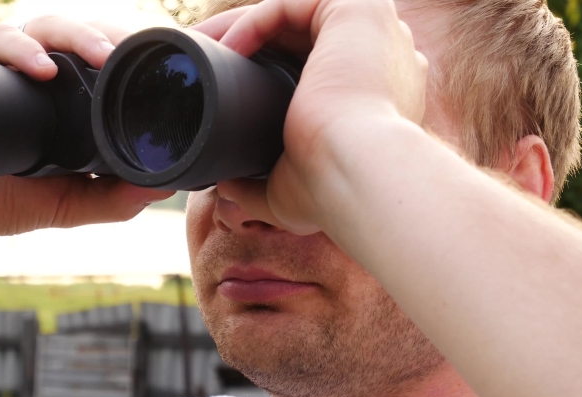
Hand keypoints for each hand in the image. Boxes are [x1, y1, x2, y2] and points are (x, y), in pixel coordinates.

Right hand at [0, 16, 172, 240]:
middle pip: (76, 35)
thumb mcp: (69, 203)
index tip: (159, 54)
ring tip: (99, 56)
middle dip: (108, 35)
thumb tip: (166, 187)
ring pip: (40, 29)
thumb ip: (114, 198)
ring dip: (74, 35)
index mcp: (63, 95)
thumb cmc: (4, 200)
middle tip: (134, 52)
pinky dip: (16, 50)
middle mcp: (33, 74)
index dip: (128, 47)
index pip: (100, 55)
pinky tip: (40, 70)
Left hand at [194, 0, 427, 234]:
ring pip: (291, 16)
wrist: (358, 176)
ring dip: (240, 27)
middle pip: (297, 37)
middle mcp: (380, 57)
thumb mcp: (288, 192)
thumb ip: (259, 189)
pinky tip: (228, 49)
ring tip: (202, 48)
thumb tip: (227, 189)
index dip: (261, 71)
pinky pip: (292, 4)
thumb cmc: (332, 191)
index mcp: (372, 95)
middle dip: (243, 43)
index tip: (220, 87)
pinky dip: (253, 22)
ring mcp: (375, 31)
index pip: (311, 67)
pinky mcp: (360, 9)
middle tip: (201, 60)